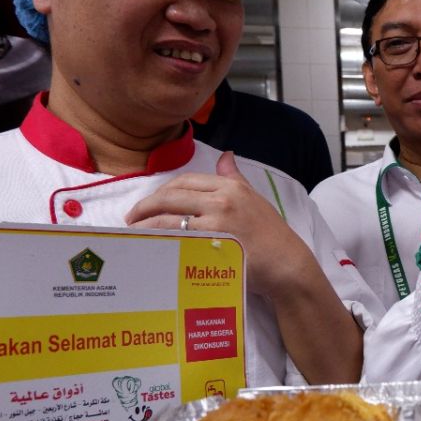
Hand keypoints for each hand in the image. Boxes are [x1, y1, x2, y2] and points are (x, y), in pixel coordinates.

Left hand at [125, 151, 312, 297]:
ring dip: (145, 225)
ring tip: (135, 233)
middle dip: (146, 207)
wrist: (287, 265)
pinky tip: (150, 246)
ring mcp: (216, 223)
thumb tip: (225, 156)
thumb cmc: (272, 235)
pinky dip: (158, 241)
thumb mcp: (254, 199)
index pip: (185, 181)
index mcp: (231, 186)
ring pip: (168, 219)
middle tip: (132, 218)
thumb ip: (235, 177)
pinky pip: (176, 240)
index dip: (162, 191)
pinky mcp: (212, 245)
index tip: (151, 202)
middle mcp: (222, 200)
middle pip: (171, 197)